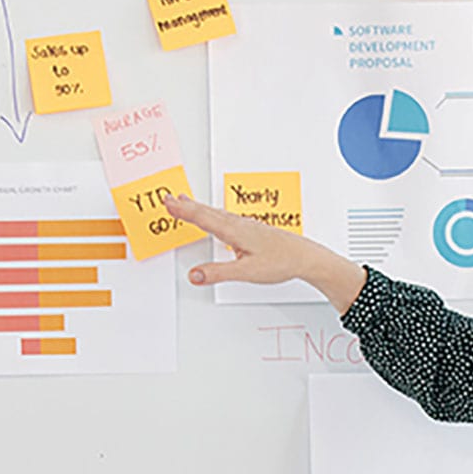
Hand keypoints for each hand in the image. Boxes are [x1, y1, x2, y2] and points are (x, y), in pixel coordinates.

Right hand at [162, 194, 366, 311]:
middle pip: (207, 212)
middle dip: (186, 205)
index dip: (183, 211)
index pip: (203, 219)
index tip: (167, 202)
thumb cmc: (281, 261)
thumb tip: (195, 275)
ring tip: (184, 202)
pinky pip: (226, 218)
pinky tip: (214, 217)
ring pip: (216, 214)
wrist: (305, 257)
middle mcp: (239, 225)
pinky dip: (213, 214)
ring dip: (198, 207)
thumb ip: (219, 273)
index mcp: (234, 231)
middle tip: (168, 198)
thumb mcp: (246, 272)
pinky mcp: (252, 230)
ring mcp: (246, 226)